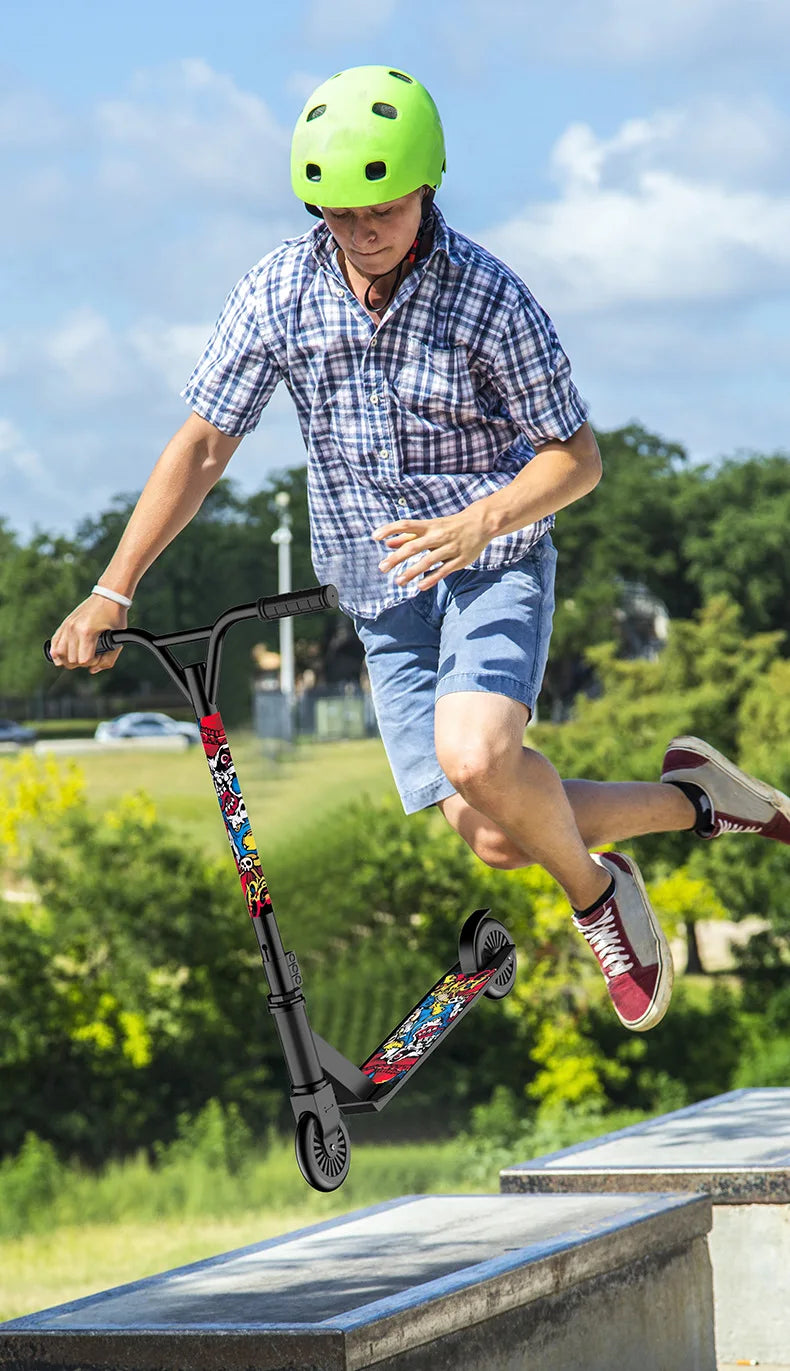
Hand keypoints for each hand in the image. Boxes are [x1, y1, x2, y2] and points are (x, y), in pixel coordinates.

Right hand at [48, 596, 127, 673]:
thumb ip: (108, 659)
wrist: (108, 596)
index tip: (101, 655)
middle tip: (92, 655)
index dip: (93, 662)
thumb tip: (92, 671)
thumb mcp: (118, 639)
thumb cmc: (115, 617)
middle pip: (71, 660)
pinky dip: (57, 652)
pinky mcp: (64, 624)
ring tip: (80, 655)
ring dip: (69, 659)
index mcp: (87, 633)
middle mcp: (74, 629)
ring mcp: (67, 626)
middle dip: (82, 662)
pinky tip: (62, 656)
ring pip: (59, 654)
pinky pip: (54, 643)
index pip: (83, 660)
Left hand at [372, 505, 490, 591]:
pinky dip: (431, 578)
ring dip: (412, 572)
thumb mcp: (430, 527)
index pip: (405, 524)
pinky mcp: (459, 560)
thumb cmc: (449, 526)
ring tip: (398, 582)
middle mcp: (438, 536)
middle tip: (382, 567)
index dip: (389, 529)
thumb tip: (388, 544)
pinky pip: (443, 571)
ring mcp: (449, 548)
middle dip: (397, 558)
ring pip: (427, 561)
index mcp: (429, 526)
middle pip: (413, 546)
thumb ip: (409, 536)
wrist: (480, 523)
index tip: (375, 537)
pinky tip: (419, 587)